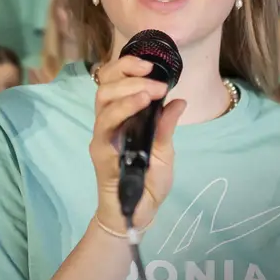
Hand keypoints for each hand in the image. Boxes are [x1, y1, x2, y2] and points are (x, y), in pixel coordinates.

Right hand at [90, 55, 184, 232]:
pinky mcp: (101, 151)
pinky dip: (123, 109)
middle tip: (156, 78)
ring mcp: (102, 136)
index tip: (152, 65)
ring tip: (151, 90)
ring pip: (103, 99)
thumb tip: (178, 100)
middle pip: (105, 84)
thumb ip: (167, 126)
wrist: (138, 214)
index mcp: (121, 117)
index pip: (115, 81)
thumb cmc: (148, 184)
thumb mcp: (165, 152)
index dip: (128, 66)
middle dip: (128, 72)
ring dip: (128, 88)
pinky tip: (140, 103)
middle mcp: (107, 123)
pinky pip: (105, 125)